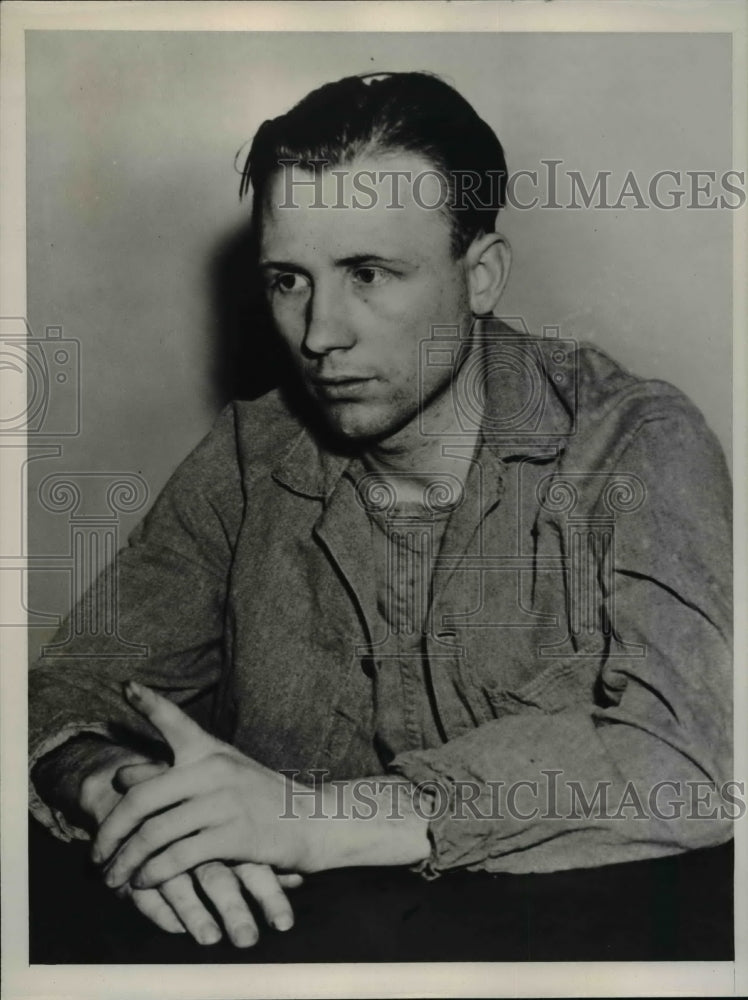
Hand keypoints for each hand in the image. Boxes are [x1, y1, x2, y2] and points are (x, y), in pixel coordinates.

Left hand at [94, 682, 319, 889]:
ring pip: (155, 832)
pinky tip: (144, 882)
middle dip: (110, 829)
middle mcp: (214, 770)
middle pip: (142, 797)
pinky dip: (154, 873)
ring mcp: (224, 802)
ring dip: (126, 860)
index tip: (127, 686)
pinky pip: (179, 856)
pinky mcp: (235, 835)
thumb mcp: (222, 776)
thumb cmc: (262, 799)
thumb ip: (173, 776)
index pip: (176, 722)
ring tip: (113, 877)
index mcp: (210, 751)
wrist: (313, 822)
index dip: (150, 704)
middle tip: (95, 854)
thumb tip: (121, 775)